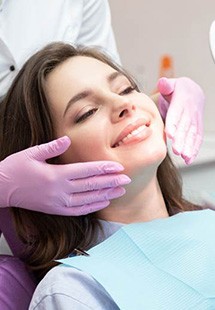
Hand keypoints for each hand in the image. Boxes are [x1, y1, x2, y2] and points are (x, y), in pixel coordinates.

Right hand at [0, 136, 129, 214]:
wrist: (2, 189)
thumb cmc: (16, 168)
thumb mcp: (31, 153)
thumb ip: (52, 147)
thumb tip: (67, 140)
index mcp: (55, 175)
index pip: (86, 171)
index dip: (104, 169)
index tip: (119, 167)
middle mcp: (60, 191)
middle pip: (91, 186)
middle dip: (111, 182)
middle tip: (127, 179)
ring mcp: (58, 203)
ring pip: (88, 200)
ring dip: (106, 195)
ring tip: (120, 191)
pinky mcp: (55, 210)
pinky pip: (79, 211)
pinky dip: (93, 206)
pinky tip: (103, 202)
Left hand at [157, 77, 204, 163]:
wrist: (193, 92)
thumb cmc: (177, 90)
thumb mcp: (172, 84)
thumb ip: (166, 85)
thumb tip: (163, 83)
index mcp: (182, 101)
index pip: (177, 113)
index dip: (174, 123)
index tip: (170, 134)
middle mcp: (190, 112)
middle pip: (185, 127)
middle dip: (181, 139)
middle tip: (176, 150)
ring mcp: (195, 121)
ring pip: (192, 135)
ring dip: (188, 147)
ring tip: (183, 157)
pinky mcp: (197, 128)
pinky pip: (197, 139)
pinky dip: (194, 150)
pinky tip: (188, 160)